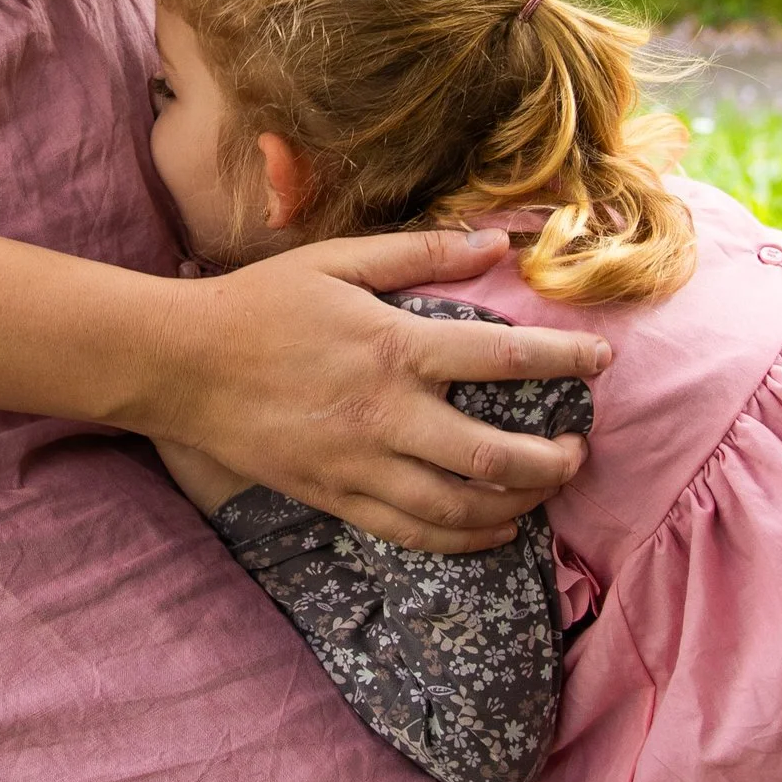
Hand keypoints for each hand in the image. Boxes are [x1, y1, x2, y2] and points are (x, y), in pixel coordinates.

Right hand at [140, 227, 604, 550]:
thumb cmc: (260, 303)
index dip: (565, 361)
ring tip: (545, 490)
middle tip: (579, 449)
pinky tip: (492, 531)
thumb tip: (494, 243)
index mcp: (393, 347)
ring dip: (517, 506)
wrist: (181, 364)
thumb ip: (420, 252)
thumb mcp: (338, 259)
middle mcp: (385, 414)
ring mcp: (360, 465)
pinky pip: (413, 533)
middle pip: (494, 457)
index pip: (504, 360)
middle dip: (553, 461)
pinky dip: (463, 539)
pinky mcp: (336, 497)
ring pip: (459, 508)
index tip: (600, 362)